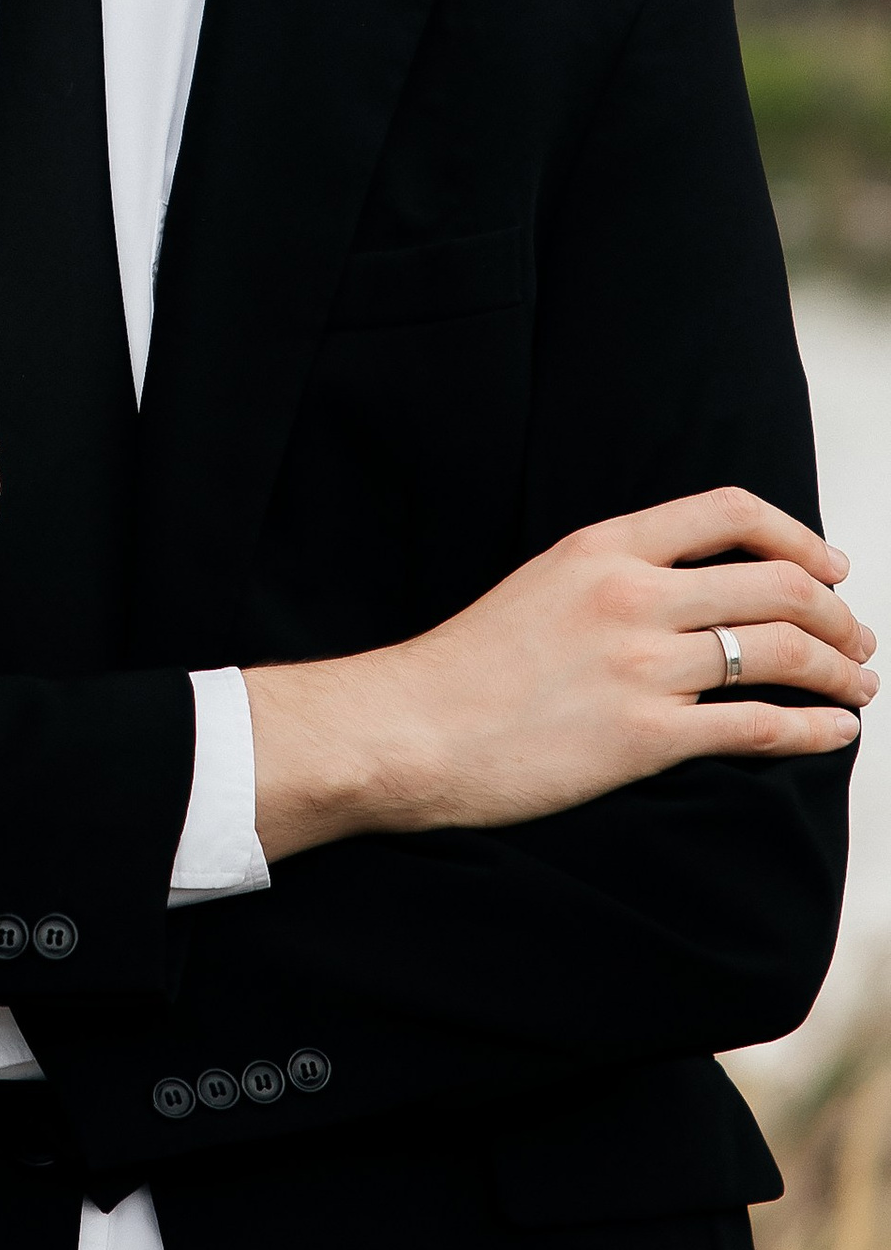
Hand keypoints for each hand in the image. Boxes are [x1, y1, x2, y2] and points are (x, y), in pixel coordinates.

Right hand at [250, 488, 875, 859]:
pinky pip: (759, 726)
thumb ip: (613, 581)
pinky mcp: (644, 736)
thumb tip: (689, 596)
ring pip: (782, 652)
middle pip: (777, 585)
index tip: (832, 568)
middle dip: (837, 615)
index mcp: (602, 549)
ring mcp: (640, 664)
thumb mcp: (539, 589)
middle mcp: (630, 595)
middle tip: (857, 641)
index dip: (798, 537)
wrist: (406, 730)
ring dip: (840, 670)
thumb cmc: (463, 671)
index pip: (727, 513)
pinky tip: (837, 733)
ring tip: (858, 687)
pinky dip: (816, 728)